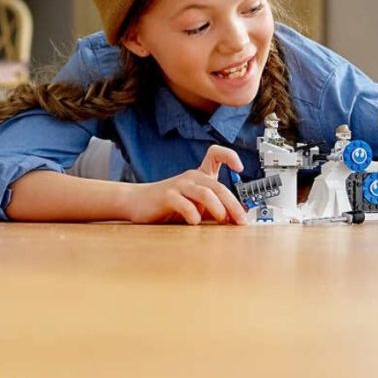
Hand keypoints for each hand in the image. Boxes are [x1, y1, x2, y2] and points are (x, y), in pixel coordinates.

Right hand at [123, 145, 247, 224]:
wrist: (136, 202)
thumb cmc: (169, 205)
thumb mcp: (196, 205)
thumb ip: (214, 208)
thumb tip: (238, 218)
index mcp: (200, 175)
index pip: (215, 154)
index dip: (230, 156)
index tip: (240, 168)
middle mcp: (191, 177)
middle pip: (218, 186)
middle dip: (233, 204)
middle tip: (242, 220)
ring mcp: (179, 185)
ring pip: (205, 193)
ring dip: (218, 208)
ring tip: (223, 221)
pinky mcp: (166, 197)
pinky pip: (184, 204)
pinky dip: (193, 214)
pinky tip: (195, 222)